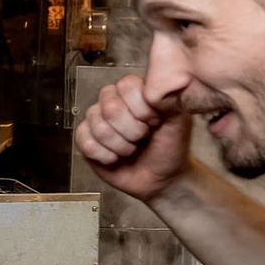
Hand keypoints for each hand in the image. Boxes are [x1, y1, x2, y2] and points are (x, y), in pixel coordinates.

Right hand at [73, 77, 195, 204]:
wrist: (162, 178)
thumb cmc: (170, 148)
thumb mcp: (179, 123)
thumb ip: (171, 102)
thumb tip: (160, 89)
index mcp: (136, 92)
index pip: (126, 86)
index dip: (141, 109)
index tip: (155, 122)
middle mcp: (114, 101)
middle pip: (110, 108)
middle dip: (131, 131)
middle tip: (142, 137)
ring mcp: (97, 119)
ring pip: (98, 127)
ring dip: (120, 146)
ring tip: (131, 148)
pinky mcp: (86, 139)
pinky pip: (85, 142)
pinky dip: (105, 156)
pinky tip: (116, 157)